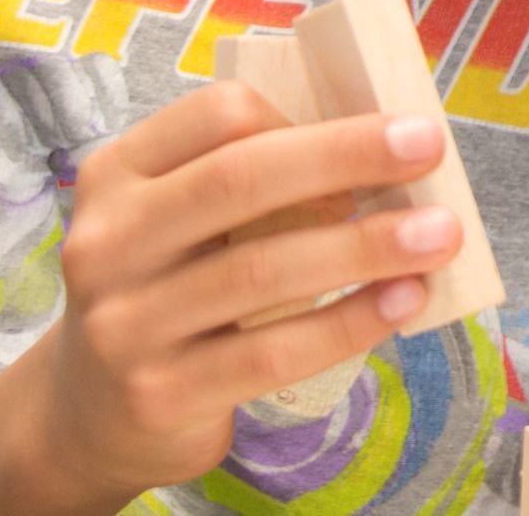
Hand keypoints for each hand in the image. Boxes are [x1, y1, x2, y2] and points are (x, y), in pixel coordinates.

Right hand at [11, 81, 468, 501]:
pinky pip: (271, 351)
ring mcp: (126, 322)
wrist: (89, 413)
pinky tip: (403, 302)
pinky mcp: (160, 392)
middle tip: (429, 148)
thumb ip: (252, 185)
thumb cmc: (170, 290)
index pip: (216, 115)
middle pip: (239, 179)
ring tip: (440, 235)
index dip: (309, 116)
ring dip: (365, 247)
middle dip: (346, 157)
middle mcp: (108, 242)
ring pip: (262, 269)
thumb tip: (388, 151)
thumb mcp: (181, 223)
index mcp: (118, 176)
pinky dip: (348, 322)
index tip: (386, 125)